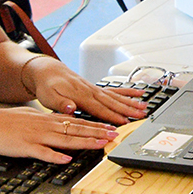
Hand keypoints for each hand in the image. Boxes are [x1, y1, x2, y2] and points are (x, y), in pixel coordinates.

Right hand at [0, 106, 117, 163]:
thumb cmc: (7, 122)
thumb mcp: (32, 116)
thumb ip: (49, 121)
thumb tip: (62, 122)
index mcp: (48, 120)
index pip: (77, 122)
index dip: (96, 125)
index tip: (110, 128)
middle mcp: (47, 126)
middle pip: (76, 130)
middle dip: (97, 133)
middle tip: (114, 135)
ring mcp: (37, 136)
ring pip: (65, 139)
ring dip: (84, 142)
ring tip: (100, 144)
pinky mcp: (26, 147)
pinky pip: (43, 152)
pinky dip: (55, 156)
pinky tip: (66, 159)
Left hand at [24, 56, 148, 123]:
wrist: (48, 71)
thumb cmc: (48, 86)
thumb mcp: (48, 97)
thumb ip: (59, 104)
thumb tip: (69, 108)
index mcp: (81, 96)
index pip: (99, 109)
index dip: (112, 116)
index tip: (124, 122)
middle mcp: (91, 92)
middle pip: (112, 102)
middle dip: (128, 109)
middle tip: (141, 115)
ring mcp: (95, 89)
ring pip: (116, 96)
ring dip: (131, 102)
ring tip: (144, 107)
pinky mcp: (96, 88)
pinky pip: (115, 90)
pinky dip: (127, 92)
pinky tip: (138, 93)